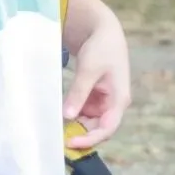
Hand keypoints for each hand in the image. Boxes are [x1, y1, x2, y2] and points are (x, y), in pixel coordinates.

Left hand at [63, 7, 130, 150]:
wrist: (103, 30)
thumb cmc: (101, 48)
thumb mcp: (88, 69)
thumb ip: (78, 93)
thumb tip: (67, 117)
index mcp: (119, 99)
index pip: (107, 128)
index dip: (90, 139)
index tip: (71, 143)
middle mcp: (114, 104)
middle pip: (98, 129)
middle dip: (80, 135)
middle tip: (57, 140)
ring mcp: (104, 101)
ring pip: (90, 122)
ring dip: (75, 126)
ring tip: (55, 129)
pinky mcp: (95, 97)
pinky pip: (84, 113)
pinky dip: (73, 115)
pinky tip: (59, 116)